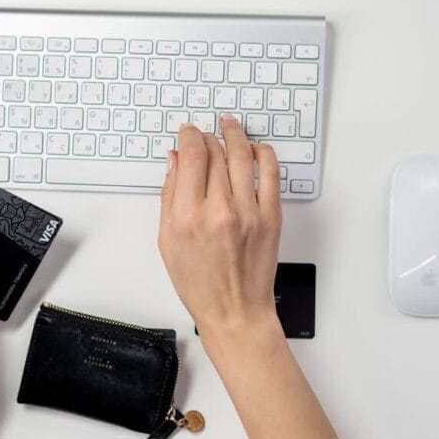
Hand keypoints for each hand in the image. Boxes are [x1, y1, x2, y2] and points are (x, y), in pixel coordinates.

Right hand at [158, 115, 282, 346]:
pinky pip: (271, 173)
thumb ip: (169, 197)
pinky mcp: (271, 217)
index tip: (187, 132)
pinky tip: (255, 149)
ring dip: (235, 134)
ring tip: (229, 126)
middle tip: (204, 134)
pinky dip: (263, 154)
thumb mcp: (168, 242)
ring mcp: (249, 212)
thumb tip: (174, 161)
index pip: (191, 157)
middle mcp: (219, 210)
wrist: (235, 311)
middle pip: (215, 153)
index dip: (189, 136)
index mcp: (188, 217)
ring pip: (242, 155)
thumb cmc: (199, 284)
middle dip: (207, 136)